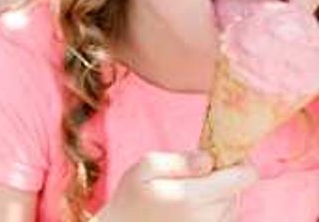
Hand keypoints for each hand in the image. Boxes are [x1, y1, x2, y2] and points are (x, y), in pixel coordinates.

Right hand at [94, 151, 257, 221]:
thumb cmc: (131, 198)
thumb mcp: (144, 168)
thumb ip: (179, 160)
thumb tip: (209, 160)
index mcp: (191, 197)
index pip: (245, 177)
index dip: (237, 162)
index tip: (217, 159)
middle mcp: (206, 219)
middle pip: (237, 191)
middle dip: (220, 180)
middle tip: (191, 179)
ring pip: (232, 206)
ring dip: (217, 197)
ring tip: (187, 196)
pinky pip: (222, 220)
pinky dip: (211, 211)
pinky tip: (188, 211)